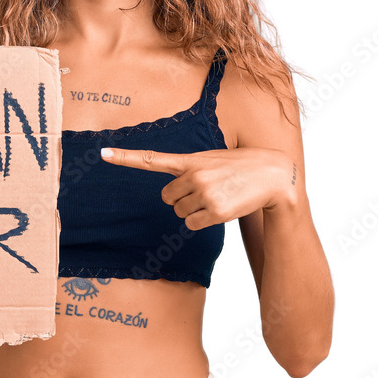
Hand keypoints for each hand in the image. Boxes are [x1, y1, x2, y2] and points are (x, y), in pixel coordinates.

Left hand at [100, 145, 295, 228]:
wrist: (274, 176)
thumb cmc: (240, 168)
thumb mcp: (212, 160)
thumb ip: (188, 171)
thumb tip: (172, 197)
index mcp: (191, 160)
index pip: (151, 159)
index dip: (124, 158)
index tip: (102, 154)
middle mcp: (194, 175)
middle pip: (167, 198)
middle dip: (181, 198)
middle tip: (206, 190)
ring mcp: (204, 194)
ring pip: (180, 212)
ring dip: (195, 210)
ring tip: (219, 196)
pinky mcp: (215, 212)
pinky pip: (193, 224)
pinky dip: (204, 221)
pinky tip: (222, 208)